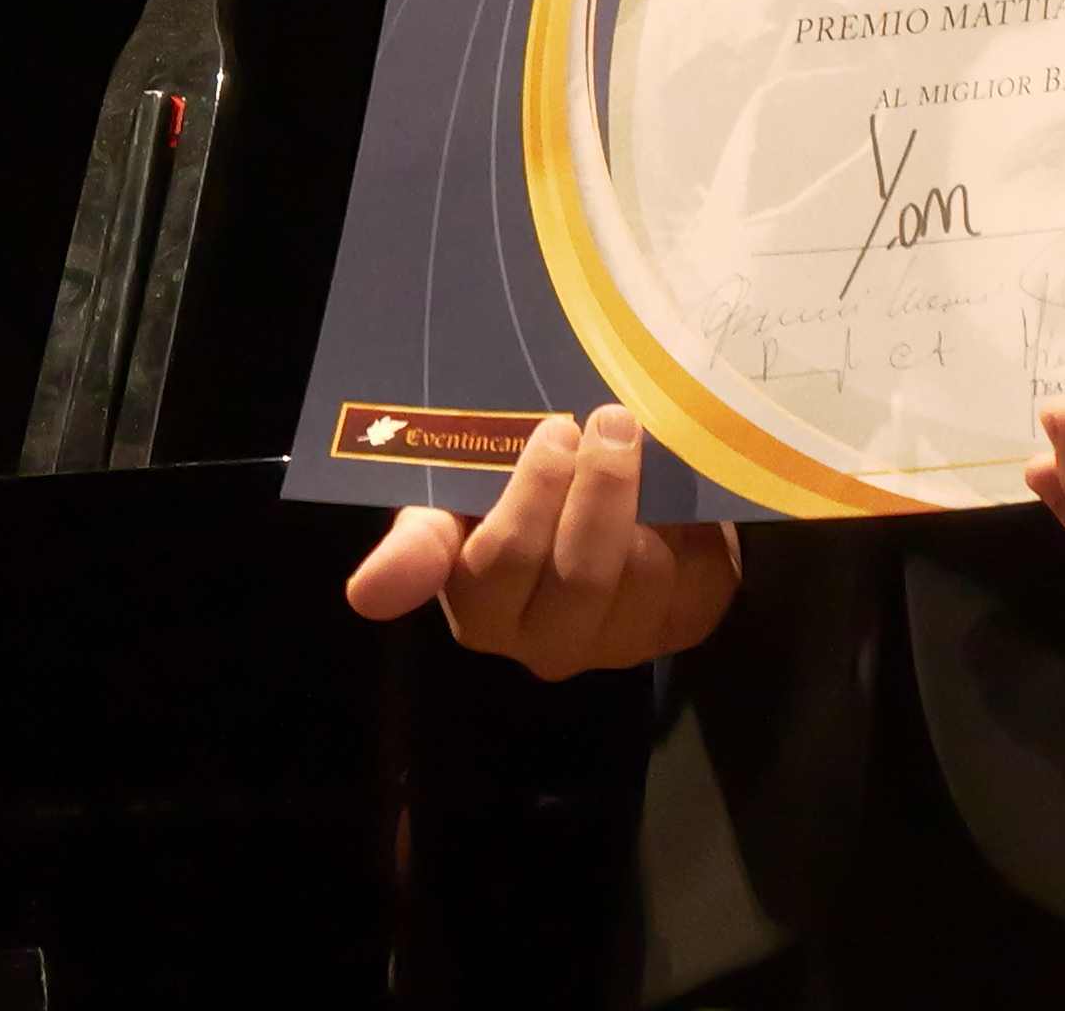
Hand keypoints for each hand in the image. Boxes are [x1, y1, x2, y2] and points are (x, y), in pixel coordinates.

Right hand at [340, 406, 741, 680]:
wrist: (593, 514)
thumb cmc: (507, 502)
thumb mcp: (452, 508)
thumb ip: (418, 543)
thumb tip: (363, 598)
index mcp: (482, 612)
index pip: (500, 566)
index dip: (531, 501)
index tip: (553, 431)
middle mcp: (549, 645)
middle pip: (581, 574)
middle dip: (600, 488)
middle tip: (606, 419)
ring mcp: (620, 643)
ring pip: (643, 576)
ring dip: (647, 500)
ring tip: (637, 438)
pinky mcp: (682, 628)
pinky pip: (700, 579)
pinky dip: (693, 527)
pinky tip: (671, 490)